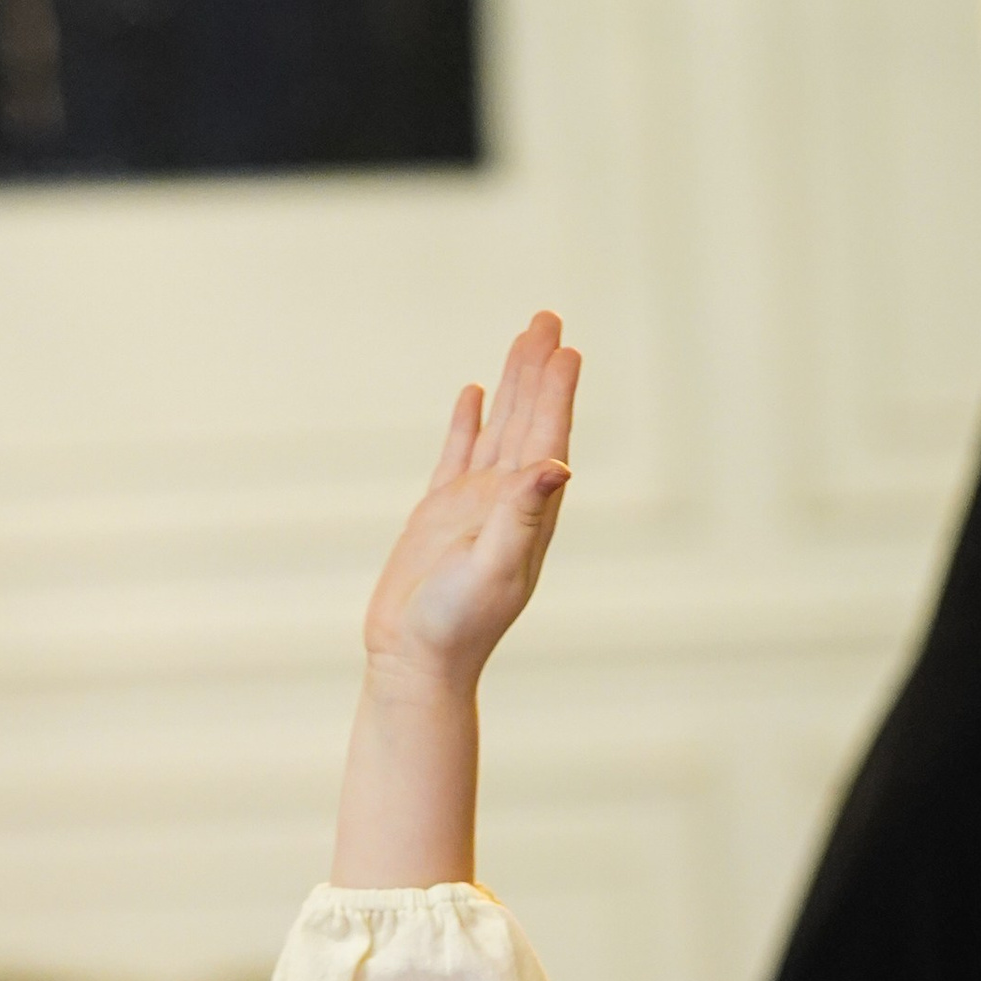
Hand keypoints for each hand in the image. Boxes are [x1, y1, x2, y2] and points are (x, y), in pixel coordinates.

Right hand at [361, 312, 582, 692]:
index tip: (567, 348)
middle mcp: (506, 505)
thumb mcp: (492, 567)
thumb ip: (522, 515)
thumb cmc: (454, 625)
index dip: (557, 394)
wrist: (414, 661)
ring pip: (498, 430)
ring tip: (523, 340)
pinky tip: (473, 394)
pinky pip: (458, 454)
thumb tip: (558, 466)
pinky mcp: (439, 516)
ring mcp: (473, 507)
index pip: (547, 440)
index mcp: (526, 515)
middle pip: (529, 423)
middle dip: (539, 372)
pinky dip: (467, 422)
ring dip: (513, 386)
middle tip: (548, 319)